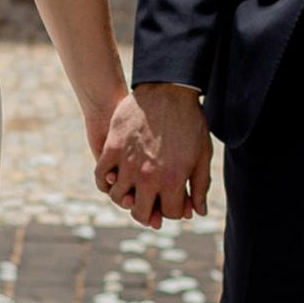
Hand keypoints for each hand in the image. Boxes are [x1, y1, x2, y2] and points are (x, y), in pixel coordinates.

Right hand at [95, 84, 213, 227]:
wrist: (169, 90)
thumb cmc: (190, 122)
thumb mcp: (202, 155)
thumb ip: (200, 186)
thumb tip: (198, 212)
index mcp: (173, 180)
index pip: (169, 213)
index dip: (172, 210)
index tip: (172, 202)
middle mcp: (148, 177)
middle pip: (141, 212)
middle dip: (147, 212)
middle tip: (148, 203)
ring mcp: (128, 163)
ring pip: (119, 197)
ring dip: (125, 197)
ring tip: (131, 190)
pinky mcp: (113, 148)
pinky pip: (101, 175)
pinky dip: (105, 181)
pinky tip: (114, 178)